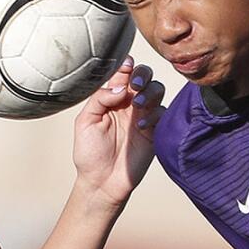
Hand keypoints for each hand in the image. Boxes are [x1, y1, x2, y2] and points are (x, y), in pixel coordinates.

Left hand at [72, 55, 166, 206]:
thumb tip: (121, 86)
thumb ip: (100, 98)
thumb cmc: (90, 153)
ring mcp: (143, 116)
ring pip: (157, 90)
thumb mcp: (85, 122)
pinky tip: (141, 127)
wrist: (102, 182)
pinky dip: (154, 115)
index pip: (123, 74)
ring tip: (138, 106)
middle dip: (143, 74)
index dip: (126, 66)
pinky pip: (163, 113)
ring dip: (150, 92)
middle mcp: (129, 103)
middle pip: (144, 76)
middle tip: (136, 85)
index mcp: (111, 98)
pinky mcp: (155, 131)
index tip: (126, 66)